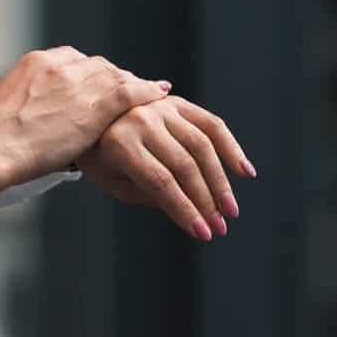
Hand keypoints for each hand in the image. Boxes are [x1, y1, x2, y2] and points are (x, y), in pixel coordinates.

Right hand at [0, 47, 169, 219]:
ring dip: (133, 87)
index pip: (76, 61)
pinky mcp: (95, 101)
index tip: (104, 86)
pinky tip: (160, 94)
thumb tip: (48, 119)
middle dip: (115, 79)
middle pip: (99, 66)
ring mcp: (78, 80)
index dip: (94, 75)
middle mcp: (58, 63)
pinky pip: (130, 91)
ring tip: (149, 95)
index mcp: (36, 62)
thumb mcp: (13, 109)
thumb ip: (36, 103)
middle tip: (130, 93)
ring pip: (116, 77)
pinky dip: (147, 91)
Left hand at [75, 95, 254, 241]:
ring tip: (230, 209)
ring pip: (202, 145)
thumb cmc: (102, 159)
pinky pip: (211, 124)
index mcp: (121, 144)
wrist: (91, 118)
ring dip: (220, 181)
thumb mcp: (116, 184)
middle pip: (184, 165)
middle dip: (205, 201)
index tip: (203, 233)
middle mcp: (142, 120)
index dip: (184, 209)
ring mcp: (162, 108)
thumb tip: (193, 213)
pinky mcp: (177, 103)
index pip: (161, 182)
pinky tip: (244, 171)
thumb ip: (151, 195)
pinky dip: (231, 147)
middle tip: (220, 227)